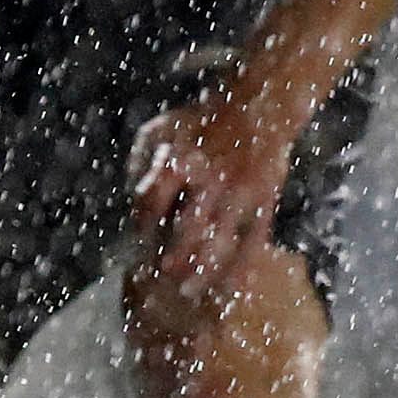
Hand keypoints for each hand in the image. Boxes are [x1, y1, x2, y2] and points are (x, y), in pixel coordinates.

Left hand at [127, 93, 296, 305]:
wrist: (257, 107)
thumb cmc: (198, 122)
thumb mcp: (161, 129)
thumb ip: (142, 162)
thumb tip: (132, 199)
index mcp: (178, 160)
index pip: (152, 202)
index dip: (143, 226)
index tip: (140, 240)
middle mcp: (210, 178)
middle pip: (188, 227)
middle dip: (172, 257)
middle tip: (161, 277)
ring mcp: (240, 192)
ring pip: (221, 240)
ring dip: (203, 269)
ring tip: (187, 291)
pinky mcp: (265, 200)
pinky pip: (255, 240)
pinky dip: (243, 265)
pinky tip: (230, 286)